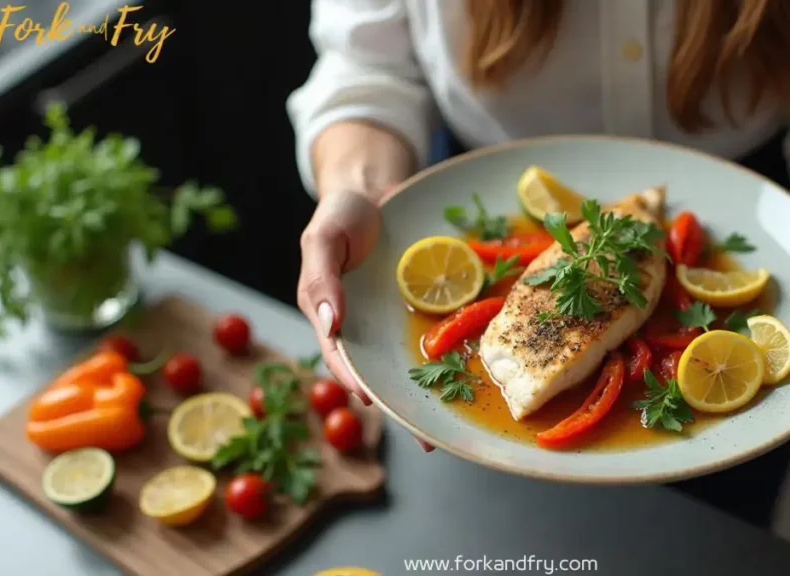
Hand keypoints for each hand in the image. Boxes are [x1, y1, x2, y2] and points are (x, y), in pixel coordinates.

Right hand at [297, 187, 434, 452]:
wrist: (373, 191)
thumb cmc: (342, 214)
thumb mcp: (323, 238)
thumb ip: (321, 278)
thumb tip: (330, 321)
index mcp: (330, 315)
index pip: (341, 356)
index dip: (355, 380)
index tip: (372, 401)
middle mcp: (361, 325)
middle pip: (378, 373)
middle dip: (400, 406)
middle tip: (426, 438)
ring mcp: (389, 319)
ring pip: (406, 363)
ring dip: (426, 393)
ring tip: (449, 427)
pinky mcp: (416, 307)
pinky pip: (431, 335)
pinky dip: (447, 357)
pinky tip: (468, 378)